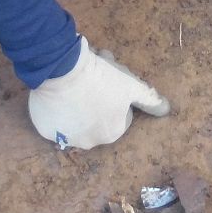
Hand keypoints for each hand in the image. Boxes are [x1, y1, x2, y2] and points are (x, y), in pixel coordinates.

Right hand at [28, 37, 170, 149]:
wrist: (61, 70)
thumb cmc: (101, 78)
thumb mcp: (132, 85)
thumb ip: (150, 100)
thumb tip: (167, 110)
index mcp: (113, 133)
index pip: (120, 115)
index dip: (116, 96)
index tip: (109, 82)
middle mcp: (90, 143)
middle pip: (97, 116)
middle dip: (98, 99)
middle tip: (92, 77)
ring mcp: (65, 138)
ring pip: (75, 118)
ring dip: (77, 103)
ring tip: (74, 82)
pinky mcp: (45, 130)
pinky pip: (54, 118)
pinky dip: (55, 107)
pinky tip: (58, 92)